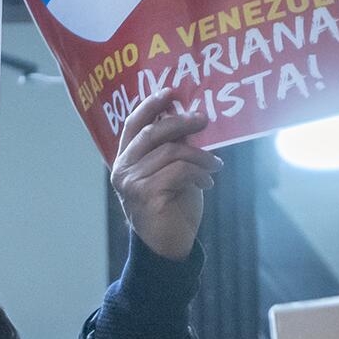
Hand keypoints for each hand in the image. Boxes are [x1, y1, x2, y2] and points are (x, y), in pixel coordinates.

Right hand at [110, 90, 221, 260]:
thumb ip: (173, 148)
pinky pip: (178, 171)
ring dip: (200, 156)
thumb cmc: (172, 208)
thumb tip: (187, 118)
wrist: (169, 247)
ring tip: (216, 165)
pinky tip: (208, 182)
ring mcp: (131, 182)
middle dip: (181, 122)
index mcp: (126, 159)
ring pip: (171, 152)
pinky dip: (199, 173)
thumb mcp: (173, 171)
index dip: (151, 105)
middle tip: (204, 119)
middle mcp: (123, 169)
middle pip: (152, 132)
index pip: (134, 124)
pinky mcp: (146, 195)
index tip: (172, 92)